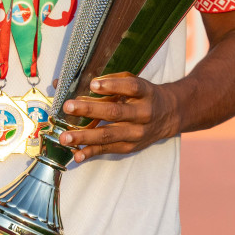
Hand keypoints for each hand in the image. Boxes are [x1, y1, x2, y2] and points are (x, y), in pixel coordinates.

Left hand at [59, 73, 182, 162]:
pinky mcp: (130, 146)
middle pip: (115, 112)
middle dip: (89, 110)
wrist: (169, 115)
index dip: (112, 86)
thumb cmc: (142, 95)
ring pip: (109, 134)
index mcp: (145, 93)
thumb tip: (70, 82)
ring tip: (65, 137)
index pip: (131, 87)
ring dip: (85, 136)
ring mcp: (137, 133)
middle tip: (68, 106)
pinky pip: (108, 149)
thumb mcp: (133, 82)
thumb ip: (108, 80)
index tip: (92, 84)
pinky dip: (91, 152)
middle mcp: (143, 113)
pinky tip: (76, 154)